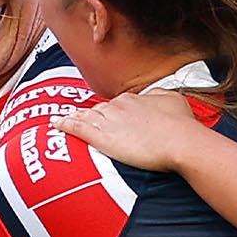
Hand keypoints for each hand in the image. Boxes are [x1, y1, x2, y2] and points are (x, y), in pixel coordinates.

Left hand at [51, 90, 198, 171]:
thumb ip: (159, 96)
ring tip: (62, 120)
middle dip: (91, 114)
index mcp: (133, 99)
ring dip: (73, 117)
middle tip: (82, 118)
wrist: (180, 141)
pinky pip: (77, 128)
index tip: (111, 117)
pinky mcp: (102, 137)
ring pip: (85, 117)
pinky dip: (65, 124)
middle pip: (99, 110)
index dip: (113, 112)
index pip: (117, 104)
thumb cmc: (181, 124)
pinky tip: (55, 124)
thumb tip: (153, 96)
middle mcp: (117, 107)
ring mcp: (108, 121)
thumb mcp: (174, 100)